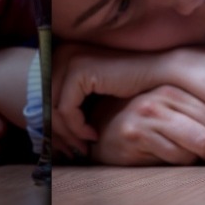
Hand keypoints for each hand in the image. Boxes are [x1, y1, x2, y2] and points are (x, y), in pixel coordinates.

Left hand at [52, 43, 204, 153]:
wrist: (161, 74)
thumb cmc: (135, 87)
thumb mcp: (100, 94)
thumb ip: (78, 101)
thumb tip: (51, 122)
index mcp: (66, 56)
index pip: (43, 95)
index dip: (54, 123)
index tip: (69, 144)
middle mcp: (64, 54)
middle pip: (43, 101)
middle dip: (57, 130)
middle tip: (73, 150)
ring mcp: (71, 60)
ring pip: (52, 107)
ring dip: (67, 132)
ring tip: (85, 145)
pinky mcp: (80, 71)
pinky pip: (66, 108)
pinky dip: (77, 126)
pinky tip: (93, 135)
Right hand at [61, 86, 204, 165]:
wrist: (101, 127)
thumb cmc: (145, 118)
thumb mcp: (173, 108)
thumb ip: (203, 114)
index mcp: (174, 88)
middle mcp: (160, 99)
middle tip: (204, 152)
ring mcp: (146, 117)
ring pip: (192, 151)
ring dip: (192, 159)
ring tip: (179, 151)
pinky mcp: (135, 136)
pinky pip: (173, 160)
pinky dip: (175, 163)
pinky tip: (162, 155)